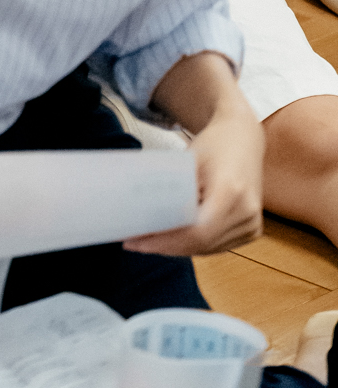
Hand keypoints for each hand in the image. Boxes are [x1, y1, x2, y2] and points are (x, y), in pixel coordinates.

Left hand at [126, 104, 263, 255]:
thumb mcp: (188, 161)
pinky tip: (171, 241)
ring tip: (147, 242)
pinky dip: (193, 245)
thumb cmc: (214, 144)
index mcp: (230, 192)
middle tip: (134, 242)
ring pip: (208, 249)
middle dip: (165, 247)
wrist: (243, 138)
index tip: (136, 240)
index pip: (196, 231)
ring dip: (177, 249)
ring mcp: (252, 224)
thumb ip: (172, 191)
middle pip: (200, 244)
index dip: (165, 241)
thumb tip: (140, 215)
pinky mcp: (252, 230)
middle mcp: (246, 213)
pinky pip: (217, 245)